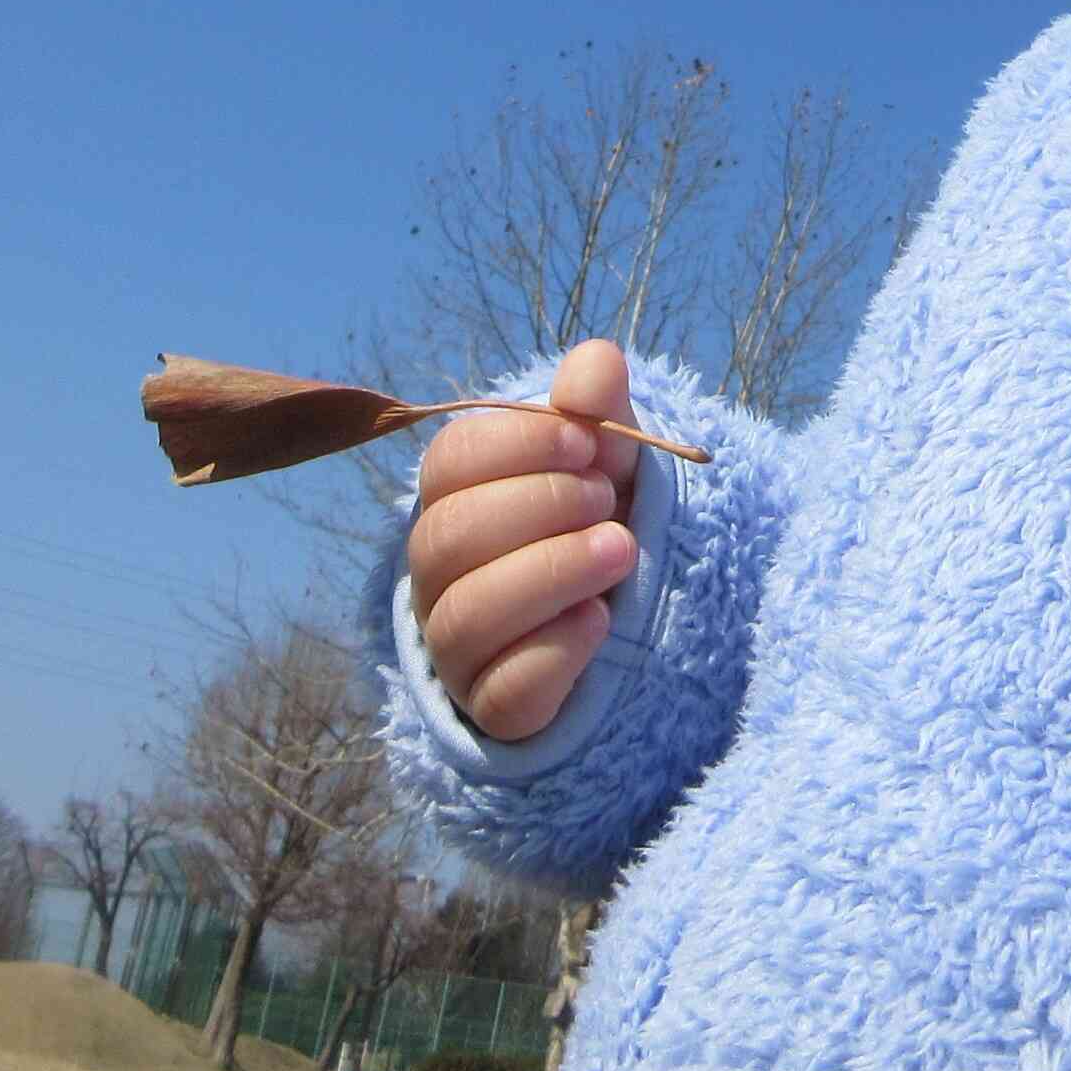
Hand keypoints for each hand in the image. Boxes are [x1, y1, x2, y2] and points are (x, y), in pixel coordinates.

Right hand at [409, 340, 643, 740]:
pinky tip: (599, 621)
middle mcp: (440, 572)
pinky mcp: (493, 707)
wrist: (630, 616)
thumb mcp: (610, 460)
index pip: (448, 462)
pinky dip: (553, 652)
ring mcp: (458, 644)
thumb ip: (598, 410)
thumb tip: (597, 363)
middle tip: (604, 499)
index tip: (587, 443)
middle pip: (449, 535)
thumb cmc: (600, 520)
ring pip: (467, 615)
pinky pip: (502, 690)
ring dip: (551, 572)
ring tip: (621, 552)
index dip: (517, 445)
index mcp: (458, 498)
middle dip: (538, 507)